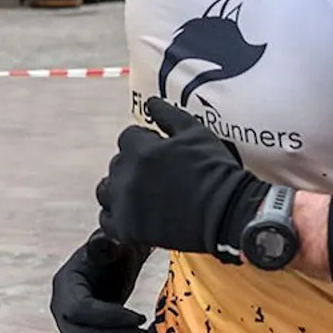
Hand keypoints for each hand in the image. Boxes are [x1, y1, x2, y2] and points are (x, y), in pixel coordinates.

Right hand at [50, 231, 151, 332]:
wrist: (115, 263)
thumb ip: (107, 244)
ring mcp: (67, 328)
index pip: (79, 310)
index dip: (108, 318)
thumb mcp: (113, 243)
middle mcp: (60, 309)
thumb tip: (104, 242)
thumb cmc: (117, 250)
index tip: (139, 317)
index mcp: (65, 285)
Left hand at [96, 97, 266, 262]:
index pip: (128, 138)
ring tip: (142, 193)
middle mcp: (128, 176)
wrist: (226, 212)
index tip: (161, 152)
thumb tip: (152, 103)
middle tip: (159, 175)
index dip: (145, 142)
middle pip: (118, 163)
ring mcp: (125, 203)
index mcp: (142, 150)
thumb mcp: (197, 134)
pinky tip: (136, 213)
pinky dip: (118, 215)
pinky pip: (107, 220)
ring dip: (120, 188)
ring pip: (106, 190)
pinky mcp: (127, 228)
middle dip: (134, 165)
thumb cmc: (216, 171)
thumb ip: (170, 116)